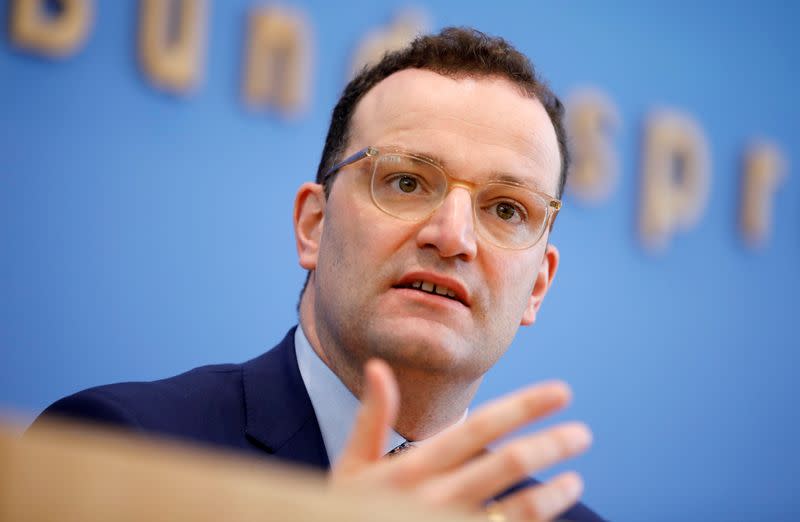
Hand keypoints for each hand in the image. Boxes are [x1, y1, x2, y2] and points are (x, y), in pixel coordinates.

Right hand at [331, 359, 591, 520]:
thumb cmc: (347, 508)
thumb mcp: (351, 464)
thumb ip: (371, 418)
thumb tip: (377, 367)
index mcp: (414, 466)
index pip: (479, 428)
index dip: (524, 407)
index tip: (561, 391)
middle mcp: (436, 496)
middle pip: (507, 465)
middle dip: (550, 445)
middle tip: (582, 434)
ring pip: (517, 509)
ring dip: (552, 493)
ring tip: (575, 479)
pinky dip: (534, 521)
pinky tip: (550, 508)